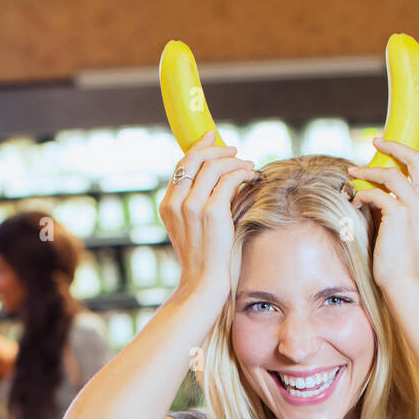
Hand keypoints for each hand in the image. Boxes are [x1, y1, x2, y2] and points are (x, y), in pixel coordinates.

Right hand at [160, 128, 257, 305]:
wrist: (203, 282)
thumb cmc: (203, 258)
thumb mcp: (191, 227)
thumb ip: (197, 202)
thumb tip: (221, 177)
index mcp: (167, 205)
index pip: (181, 165)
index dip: (198, 147)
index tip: (212, 136)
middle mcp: (176, 203)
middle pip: (195, 159)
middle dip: (216, 148)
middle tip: (234, 150)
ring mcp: (192, 207)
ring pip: (213, 166)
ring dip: (234, 160)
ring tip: (247, 165)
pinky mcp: (212, 212)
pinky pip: (229, 179)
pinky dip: (242, 172)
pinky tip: (251, 176)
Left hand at [350, 126, 418, 299]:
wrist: (405, 285)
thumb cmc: (402, 265)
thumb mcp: (411, 234)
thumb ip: (406, 213)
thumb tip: (384, 197)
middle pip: (417, 160)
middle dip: (396, 145)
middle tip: (376, 140)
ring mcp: (417, 208)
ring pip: (393, 173)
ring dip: (369, 170)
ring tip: (353, 171)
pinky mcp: (400, 216)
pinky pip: (378, 193)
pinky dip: (363, 194)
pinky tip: (355, 201)